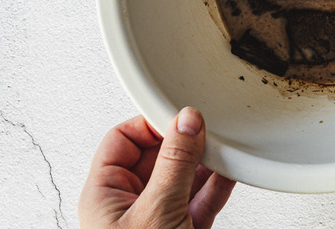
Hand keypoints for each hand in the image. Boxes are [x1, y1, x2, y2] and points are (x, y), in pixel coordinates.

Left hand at [79, 108, 235, 227]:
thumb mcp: (155, 212)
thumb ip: (174, 165)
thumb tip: (187, 123)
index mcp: (104, 196)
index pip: (122, 140)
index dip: (150, 124)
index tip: (179, 117)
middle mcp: (129, 206)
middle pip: (158, 156)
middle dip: (184, 143)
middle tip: (205, 132)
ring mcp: (157, 219)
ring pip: (184, 178)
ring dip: (206, 163)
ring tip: (223, 149)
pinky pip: (202, 199)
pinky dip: (218, 184)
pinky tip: (229, 171)